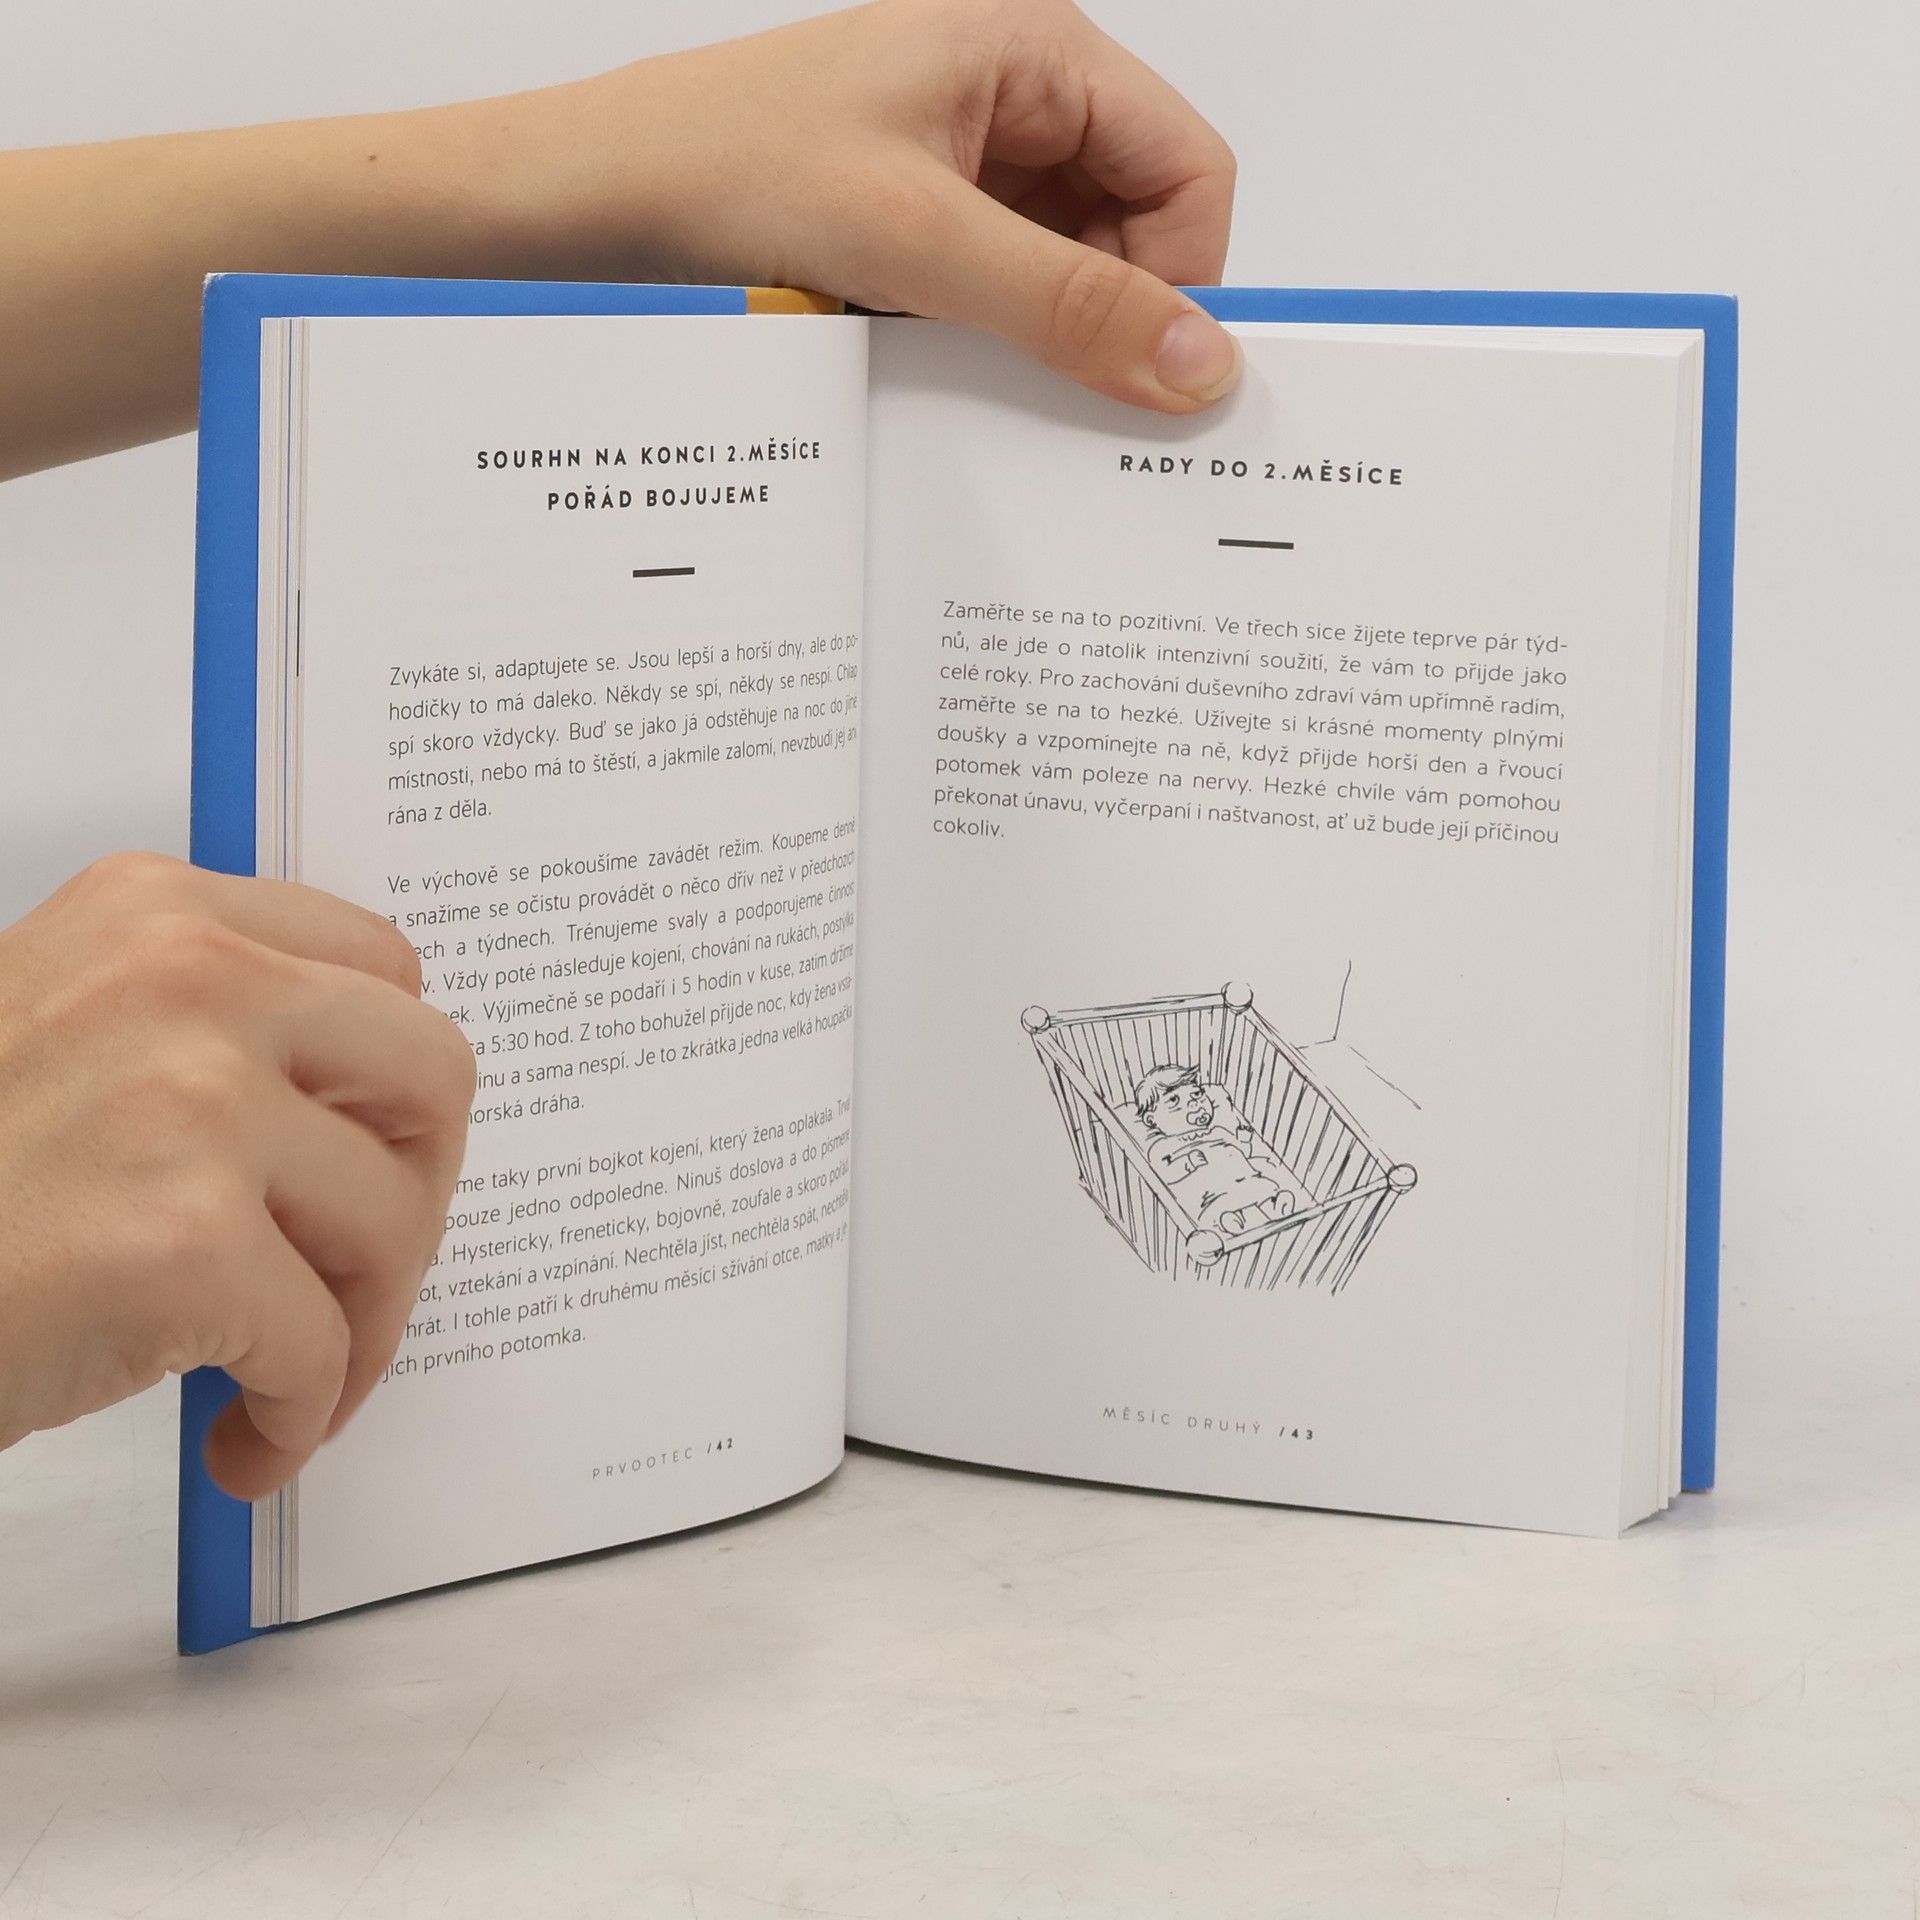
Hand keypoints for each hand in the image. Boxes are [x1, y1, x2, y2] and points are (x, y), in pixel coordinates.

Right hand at [0, 854, 473, 1497]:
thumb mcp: (64, 1034)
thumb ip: (207, 1030)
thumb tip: (367, 1114)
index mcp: (160, 916)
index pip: (383, 968)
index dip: (395, 1086)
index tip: (372, 1158)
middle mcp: (187, 978)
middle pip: (431, 1076)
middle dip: (417, 1193)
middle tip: (362, 1275)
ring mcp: (190, 1103)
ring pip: (393, 1221)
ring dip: (363, 1326)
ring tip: (292, 1383)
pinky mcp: (181, 1241)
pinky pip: (321, 1345)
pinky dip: (298, 1415)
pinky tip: (242, 1443)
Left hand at [503, 0, 1240, 411]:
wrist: (591, 201)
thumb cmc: (726, 169)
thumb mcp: (920, 243)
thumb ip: (1071, 306)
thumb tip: (1202, 364)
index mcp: (1036, 49)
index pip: (1190, 170)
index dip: (1183, 276)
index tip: (1148, 371)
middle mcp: (1016, 95)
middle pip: (1137, 225)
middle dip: (1111, 312)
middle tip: (1062, 390)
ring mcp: (969, 158)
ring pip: (1071, 267)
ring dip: (1045, 331)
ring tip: (974, 359)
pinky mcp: (925, 217)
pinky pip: (1005, 286)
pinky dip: (994, 335)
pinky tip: (944, 358)